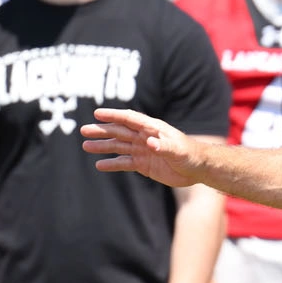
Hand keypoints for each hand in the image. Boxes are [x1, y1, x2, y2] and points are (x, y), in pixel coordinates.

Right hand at [81, 108, 206, 186]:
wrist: (198, 169)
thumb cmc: (191, 155)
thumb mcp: (178, 150)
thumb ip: (164, 146)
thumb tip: (150, 143)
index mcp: (153, 128)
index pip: (130, 119)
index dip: (114, 115)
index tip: (98, 113)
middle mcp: (145, 137)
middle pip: (119, 131)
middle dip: (102, 130)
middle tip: (84, 130)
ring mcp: (143, 150)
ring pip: (118, 146)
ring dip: (103, 146)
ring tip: (86, 145)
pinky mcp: (143, 164)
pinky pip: (124, 163)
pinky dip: (112, 164)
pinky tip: (99, 165)